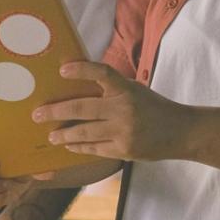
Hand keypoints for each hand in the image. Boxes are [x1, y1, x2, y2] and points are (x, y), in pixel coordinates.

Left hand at [33, 61, 190, 160]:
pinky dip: (80, 146)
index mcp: (126, 88)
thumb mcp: (135, 90)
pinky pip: (95, 148)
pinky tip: (69, 145)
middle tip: (37, 114)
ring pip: (84, 132)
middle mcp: (124, 108)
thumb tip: (76, 86)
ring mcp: (123, 131)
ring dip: (64, 134)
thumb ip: (111, 89)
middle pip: (82, 107)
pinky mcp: (124, 150)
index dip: (81, 70)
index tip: (62, 70)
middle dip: (56, 111)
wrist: (181, 132)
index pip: (101, 73)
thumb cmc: (153, 107)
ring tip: (50, 136)